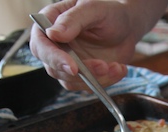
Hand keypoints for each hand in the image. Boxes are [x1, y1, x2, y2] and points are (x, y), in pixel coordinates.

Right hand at [30, 0, 162, 89]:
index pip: (40, 45)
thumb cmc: (109, 12)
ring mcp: (68, 61)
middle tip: (103, 66)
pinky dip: (106, 81)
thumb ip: (73, 19)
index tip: (73, 67)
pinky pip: (88, 86)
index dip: (54, 58)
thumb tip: (53, 34)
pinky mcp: (82, 74)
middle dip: (80, 72)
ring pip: (71, 81)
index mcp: (50, 23)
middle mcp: (55, 45)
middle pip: (54, 68)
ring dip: (95, 78)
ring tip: (116, 66)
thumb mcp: (93, 9)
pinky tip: (119, 68)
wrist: (127, 27)